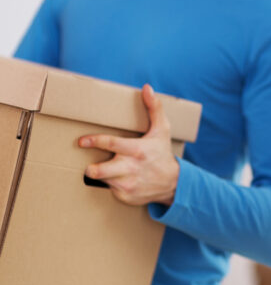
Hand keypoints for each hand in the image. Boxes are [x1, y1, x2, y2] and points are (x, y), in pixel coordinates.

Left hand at [79, 84, 178, 206]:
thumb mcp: (162, 130)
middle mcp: (131, 168)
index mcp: (137, 150)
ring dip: (101, 175)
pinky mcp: (125, 197)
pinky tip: (117, 178)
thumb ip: (154, 108)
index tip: (82, 141)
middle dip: (91, 169)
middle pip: (101, 171)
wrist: (174, 184)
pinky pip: (109, 190)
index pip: (111, 144)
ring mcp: (127, 185)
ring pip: (103, 180)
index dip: (94, 141)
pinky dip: (110, 184)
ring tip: (103, 169)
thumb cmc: (162, 153)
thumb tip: (147, 88)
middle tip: (88, 166)